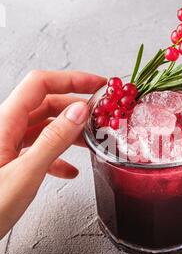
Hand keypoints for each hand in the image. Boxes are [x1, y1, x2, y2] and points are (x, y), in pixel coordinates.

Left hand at [0, 70, 105, 238]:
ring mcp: (7, 146)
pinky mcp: (11, 162)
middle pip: (45, 104)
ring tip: (90, 141)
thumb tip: (79, 111)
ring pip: (44, 127)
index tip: (98, 85)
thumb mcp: (26, 173)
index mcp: (5, 123)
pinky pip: (38, 149)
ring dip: (69, 132)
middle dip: (75, 107)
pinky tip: (70, 171)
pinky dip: (57, 156)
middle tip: (100, 115)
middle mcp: (5, 129)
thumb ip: (53, 140)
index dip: (71, 80)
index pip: (40, 85)